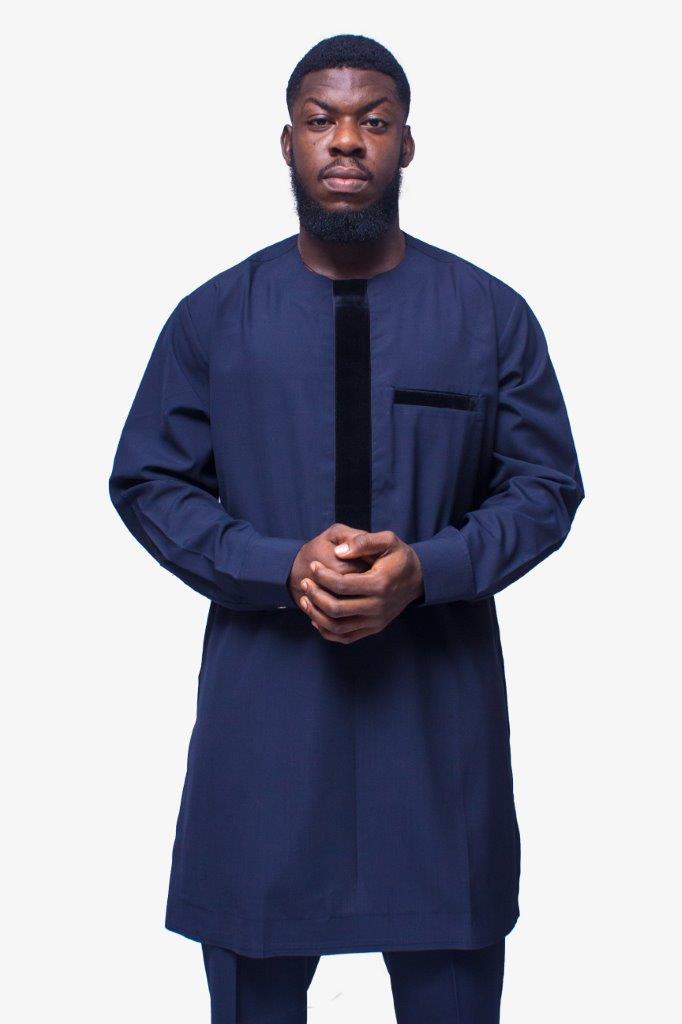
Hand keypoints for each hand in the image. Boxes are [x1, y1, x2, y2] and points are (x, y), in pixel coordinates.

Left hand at [297, 528, 424, 643]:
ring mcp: (376, 621)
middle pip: (336, 608)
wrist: (418, 578)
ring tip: (304, 599)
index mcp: (379, 584)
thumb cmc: (399, 557)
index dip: (322, 575)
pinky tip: (316, 618)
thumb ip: (363, 541)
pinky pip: (345, 637)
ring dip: (316, 614)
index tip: (313, 566)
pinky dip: (327, 631)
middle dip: (314, 595)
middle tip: (305, 582)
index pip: (342, 584)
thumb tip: (338, 551)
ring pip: (337, 626)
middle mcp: (378, 606)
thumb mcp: (387, 540)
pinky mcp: (374, 628)